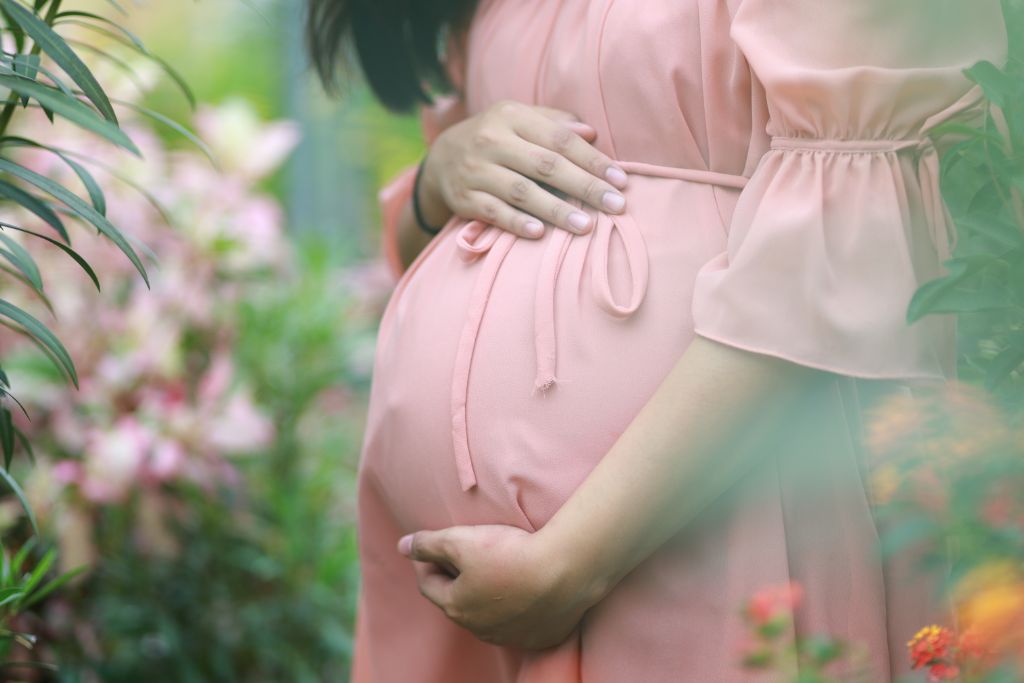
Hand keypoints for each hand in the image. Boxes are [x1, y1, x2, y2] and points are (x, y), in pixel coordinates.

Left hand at [398, 524, 604, 649]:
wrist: (566, 572)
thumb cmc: (509, 554)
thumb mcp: (461, 540)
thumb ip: (428, 544)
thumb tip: (403, 546)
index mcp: (456, 606)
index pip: (429, 584)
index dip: (427, 562)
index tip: (432, 546)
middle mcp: (480, 629)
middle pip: (459, 601)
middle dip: (456, 579)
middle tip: (465, 553)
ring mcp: (511, 636)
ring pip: (489, 614)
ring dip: (487, 595)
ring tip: (498, 569)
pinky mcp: (539, 636)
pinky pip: (521, 622)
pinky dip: (517, 606)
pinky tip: (526, 587)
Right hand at [417, 99, 628, 239]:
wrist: (442, 158)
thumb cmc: (498, 138)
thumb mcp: (520, 120)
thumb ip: (555, 123)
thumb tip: (591, 133)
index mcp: (512, 116)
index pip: (560, 139)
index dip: (593, 160)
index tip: (621, 180)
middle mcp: (491, 140)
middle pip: (546, 165)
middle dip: (584, 187)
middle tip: (616, 206)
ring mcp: (475, 170)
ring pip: (522, 191)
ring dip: (556, 210)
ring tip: (586, 226)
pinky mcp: (464, 198)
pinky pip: (494, 212)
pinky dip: (517, 223)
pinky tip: (540, 234)